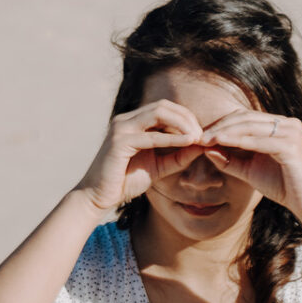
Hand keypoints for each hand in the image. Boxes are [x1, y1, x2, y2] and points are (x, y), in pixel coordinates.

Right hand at [76, 101, 205, 213]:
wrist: (99, 197)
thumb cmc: (127, 181)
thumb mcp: (159, 166)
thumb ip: (178, 155)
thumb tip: (202, 145)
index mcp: (133, 122)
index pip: (164, 107)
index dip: (186, 116)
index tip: (202, 133)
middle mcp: (126, 120)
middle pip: (163, 106)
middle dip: (186, 117)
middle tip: (202, 134)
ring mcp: (121, 128)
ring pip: (157, 113)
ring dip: (181, 123)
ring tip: (196, 137)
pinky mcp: (119, 142)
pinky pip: (150, 136)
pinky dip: (171, 138)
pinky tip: (186, 143)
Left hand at [195, 110, 301, 219]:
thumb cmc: (282, 186)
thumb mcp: (250, 170)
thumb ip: (231, 159)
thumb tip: (207, 148)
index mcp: (280, 125)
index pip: (245, 117)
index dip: (222, 124)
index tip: (201, 136)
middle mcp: (288, 123)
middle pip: (246, 118)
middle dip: (220, 126)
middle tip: (199, 136)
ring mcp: (291, 131)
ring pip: (250, 126)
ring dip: (225, 132)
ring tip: (205, 140)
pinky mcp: (291, 144)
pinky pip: (258, 140)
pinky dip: (238, 141)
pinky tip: (220, 144)